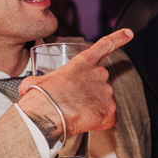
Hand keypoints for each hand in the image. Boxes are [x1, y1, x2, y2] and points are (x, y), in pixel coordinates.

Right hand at [19, 29, 133, 135]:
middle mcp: (99, 74)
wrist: (49, 114)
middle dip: (90, 94)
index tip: (129, 33)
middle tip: (74, 104)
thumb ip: (38, 81)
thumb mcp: (34, 83)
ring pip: (103, 101)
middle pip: (100, 83)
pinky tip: (85, 123)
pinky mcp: (110, 109)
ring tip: (75, 114)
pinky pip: (108, 118)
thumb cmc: (41, 97)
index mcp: (83, 62)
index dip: (118, 38)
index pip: (104, 45)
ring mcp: (106, 91)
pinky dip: (99, 123)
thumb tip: (28, 89)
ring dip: (93, 108)